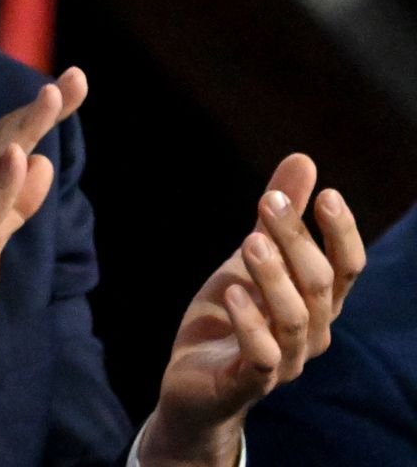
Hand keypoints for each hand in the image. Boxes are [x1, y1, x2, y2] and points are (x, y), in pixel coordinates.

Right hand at [0, 69, 86, 440]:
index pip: (5, 143)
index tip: (72, 84)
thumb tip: (41, 162)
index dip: (38, 114)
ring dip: (23, 131)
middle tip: (74, 79)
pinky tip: (18, 158)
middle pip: (2, 144)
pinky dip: (0, 186)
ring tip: (51, 98)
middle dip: (40, 111)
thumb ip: (12, 205)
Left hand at [139, 154, 366, 466]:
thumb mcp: (250, 258)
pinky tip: (234, 292)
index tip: (325, 194)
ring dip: (275, 277)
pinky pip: (261, 356)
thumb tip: (304, 159)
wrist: (195, 383)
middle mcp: (311, 333)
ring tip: (251, 240)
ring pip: (295, 319)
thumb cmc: (233, 315)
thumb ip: (277, 217)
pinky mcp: (247, 383)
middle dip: (296, 240)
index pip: (346, 267)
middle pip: (318, 284)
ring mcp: (284, 361)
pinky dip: (251, 325)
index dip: (341, 233)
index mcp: (317, 302)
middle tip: (267, 201)